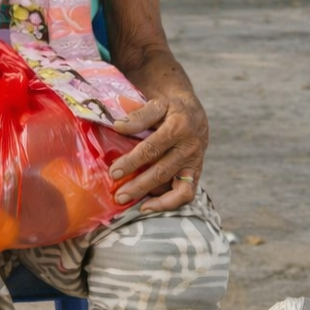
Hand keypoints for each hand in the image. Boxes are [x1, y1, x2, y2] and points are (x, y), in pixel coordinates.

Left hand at [108, 92, 209, 212]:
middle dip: (139, 186)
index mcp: (179, 126)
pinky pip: (187, 194)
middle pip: (163, 171)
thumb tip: (118, 127)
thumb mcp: (156, 104)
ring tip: (133, 204)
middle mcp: (190, 147)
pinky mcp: (196, 173)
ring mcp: (195, 163)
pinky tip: (149, 205)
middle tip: (119, 196)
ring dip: (155, 199)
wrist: (192, 111)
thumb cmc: (169, 108)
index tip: (114, 172)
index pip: (152, 148)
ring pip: (178, 188)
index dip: (132, 162)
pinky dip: (169, 203)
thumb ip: (139, 116)